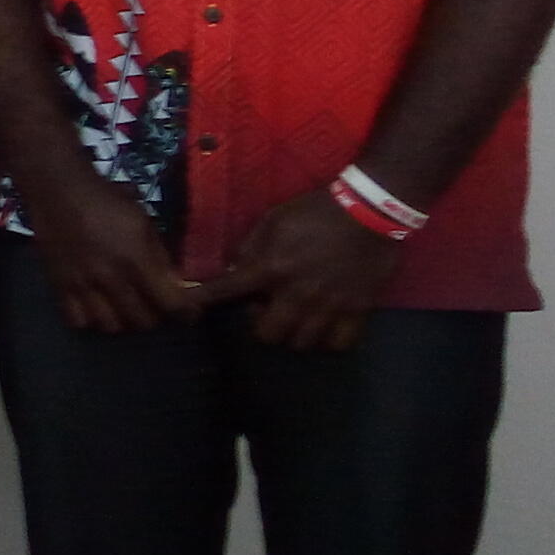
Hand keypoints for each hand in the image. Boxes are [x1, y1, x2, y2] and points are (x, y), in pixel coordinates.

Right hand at [16, 166, 199, 332]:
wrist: (58, 190)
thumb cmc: (106, 200)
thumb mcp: (143, 222)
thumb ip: (159, 257)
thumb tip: (173, 283)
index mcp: (136, 259)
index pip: (171, 303)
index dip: (186, 313)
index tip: (188, 313)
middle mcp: (111, 278)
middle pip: (142, 321)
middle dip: (154, 316)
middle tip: (152, 305)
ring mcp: (82, 284)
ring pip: (110, 326)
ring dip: (122, 321)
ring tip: (123, 308)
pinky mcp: (59, 285)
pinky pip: (77, 320)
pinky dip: (90, 319)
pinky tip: (94, 307)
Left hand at [195, 188, 399, 351]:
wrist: (368, 210)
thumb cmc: (315, 211)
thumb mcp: (273, 220)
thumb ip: (250, 248)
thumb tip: (234, 270)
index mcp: (271, 267)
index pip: (227, 290)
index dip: (203, 300)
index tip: (186, 307)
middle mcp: (296, 293)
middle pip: (268, 334)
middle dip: (262, 325)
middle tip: (267, 309)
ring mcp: (329, 306)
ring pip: (302, 343)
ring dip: (294, 334)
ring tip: (296, 317)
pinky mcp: (358, 310)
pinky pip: (339, 343)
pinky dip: (329, 339)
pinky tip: (325, 326)